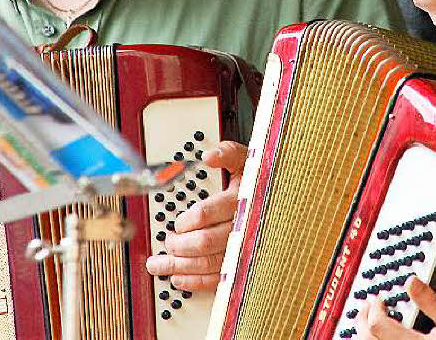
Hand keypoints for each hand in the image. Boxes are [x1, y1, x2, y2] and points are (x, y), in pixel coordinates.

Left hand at [144, 140, 246, 290]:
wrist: (276, 197)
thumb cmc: (256, 179)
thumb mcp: (246, 160)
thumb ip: (227, 153)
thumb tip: (209, 156)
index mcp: (241, 199)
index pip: (207, 213)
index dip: (187, 220)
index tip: (178, 222)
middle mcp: (242, 226)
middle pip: (205, 242)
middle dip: (179, 244)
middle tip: (167, 241)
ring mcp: (242, 248)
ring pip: (207, 263)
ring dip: (179, 266)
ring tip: (159, 264)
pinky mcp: (239, 264)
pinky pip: (216, 279)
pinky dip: (195, 281)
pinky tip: (178, 277)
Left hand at [356, 277, 435, 339]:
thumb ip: (431, 302)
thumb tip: (412, 281)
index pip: (377, 325)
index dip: (374, 307)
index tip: (379, 298)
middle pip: (366, 339)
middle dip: (362, 319)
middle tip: (367, 305)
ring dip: (364, 334)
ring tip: (368, 321)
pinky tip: (382, 337)